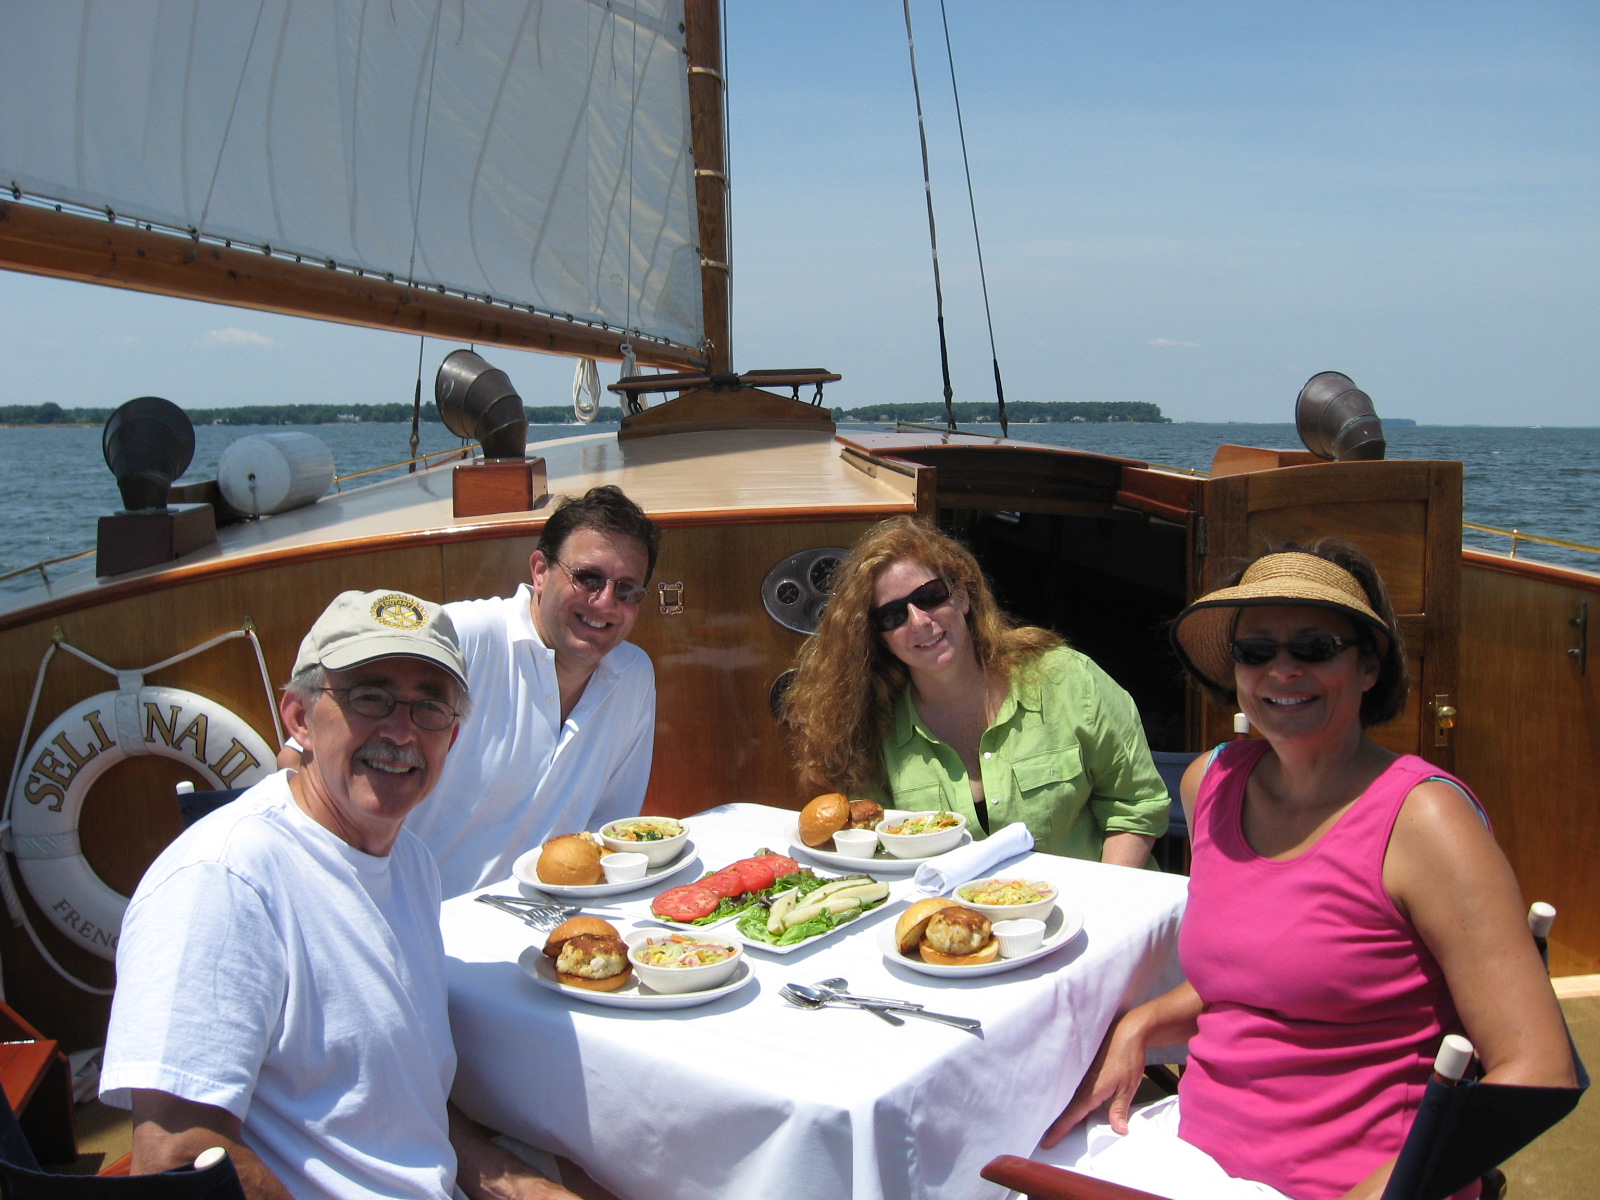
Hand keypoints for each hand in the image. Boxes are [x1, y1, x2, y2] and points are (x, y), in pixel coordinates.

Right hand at [1040, 1011, 1149, 1144]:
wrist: (1127, 1032)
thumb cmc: (1128, 1059)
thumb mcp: (1128, 1087)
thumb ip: (1120, 1109)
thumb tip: (1119, 1130)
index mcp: (1091, 1090)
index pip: (1071, 1115)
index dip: (1059, 1130)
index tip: (1046, 1143)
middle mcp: (1082, 1084)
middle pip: (1064, 1108)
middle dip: (1053, 1124)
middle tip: (1041, 1138)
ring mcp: (1081, 1075)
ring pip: (1066, 1097)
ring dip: (1057, 1111)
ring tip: (1047, 1123)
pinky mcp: (1084, 1068)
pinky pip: (1071, 1087)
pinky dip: (1065, 1098)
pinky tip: (1062, 1102)